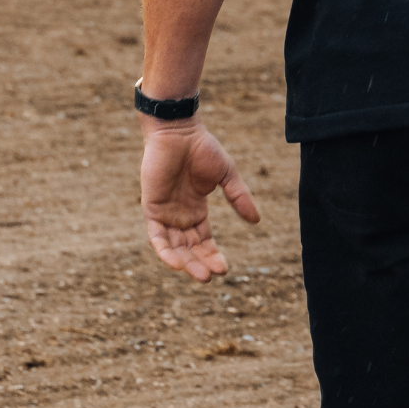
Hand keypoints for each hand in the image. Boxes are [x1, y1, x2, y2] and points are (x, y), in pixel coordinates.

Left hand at [140, 121, 259, 280]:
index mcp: (196, 210)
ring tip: (200, 275)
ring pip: (173, 246)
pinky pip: (155, 236)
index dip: (213, 255)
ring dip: (185, 262)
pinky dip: (164, 251)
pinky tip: (176, 263)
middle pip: (189, 247)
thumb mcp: (227, 175)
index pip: (204, 240)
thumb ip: (239, 197)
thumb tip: (256, 221)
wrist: (178, 131)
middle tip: (212, 275)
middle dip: (200, 263)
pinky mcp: (151, 207)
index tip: (224, 269)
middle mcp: (179, 215)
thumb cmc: (202, 148)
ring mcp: (165, 212)